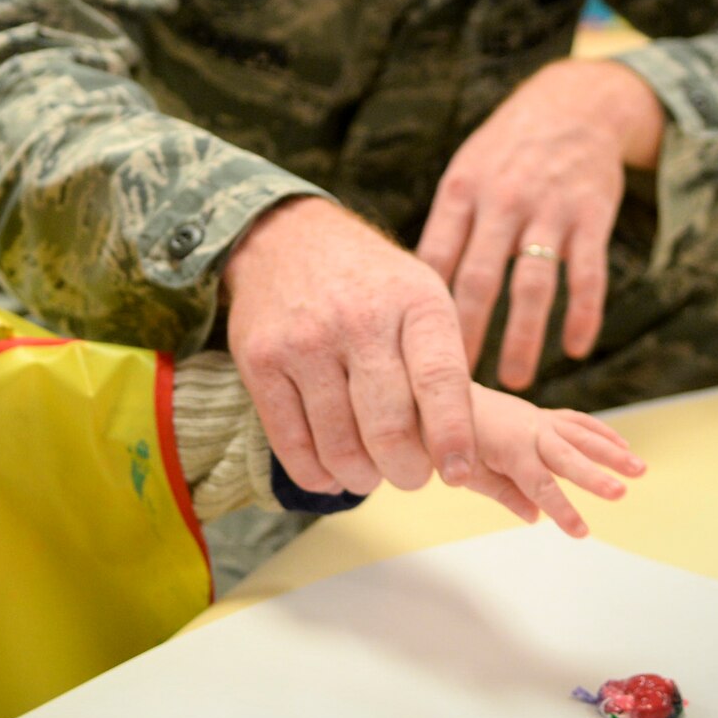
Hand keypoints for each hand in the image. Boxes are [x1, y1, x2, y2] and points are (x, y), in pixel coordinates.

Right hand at [223, 197, 477, 495]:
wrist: (287, 240)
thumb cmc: (372, 286)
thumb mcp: (422, 299)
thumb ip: (441, 366)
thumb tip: (455, 453)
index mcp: (415, 302)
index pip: (439, 379)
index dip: (452, 436)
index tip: (457, 474)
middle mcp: (358, 318)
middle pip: (388, 426)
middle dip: (405, 470)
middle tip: (409, 476)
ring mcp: (304, 340)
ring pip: (339, 444)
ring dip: (361, 477)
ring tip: (370, 474)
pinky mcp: (261, 360)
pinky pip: (291, 442)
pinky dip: (315, 473)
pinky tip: (330, 473)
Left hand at [416, 60, 662, 392]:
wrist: (575, 104)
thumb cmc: (507, 151)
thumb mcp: (465, 173)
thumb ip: (445, 229)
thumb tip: (410, 297)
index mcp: (460, 192)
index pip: (434, 262)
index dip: (420, 311)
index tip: (409, 358)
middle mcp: (502, 201)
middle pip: (477, 280)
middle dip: (465, 338)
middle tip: (454, 390)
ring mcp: (548, 209)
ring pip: (532, 286)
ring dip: (522, 338)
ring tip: (513, 382)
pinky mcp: (592, 216)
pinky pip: (587, 275)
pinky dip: (582, 315)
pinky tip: (574, 349)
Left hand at [457, 385, 643, 537]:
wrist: (449, 400)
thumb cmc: (456, 443)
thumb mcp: (470, 474)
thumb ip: (503, 493)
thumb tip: (534, 517)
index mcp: (510, 450)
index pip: (541, 487)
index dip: (562, 510)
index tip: (582, 532)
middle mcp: (530, 432)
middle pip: (568, 459)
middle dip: (595, 476)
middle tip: (621, 492)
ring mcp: (541, 421)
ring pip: (582, 436)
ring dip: (612, 452)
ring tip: (639, 468)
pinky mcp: (546, 416)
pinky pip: (578, 422)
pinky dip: (601, 432)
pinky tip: (623, 447)